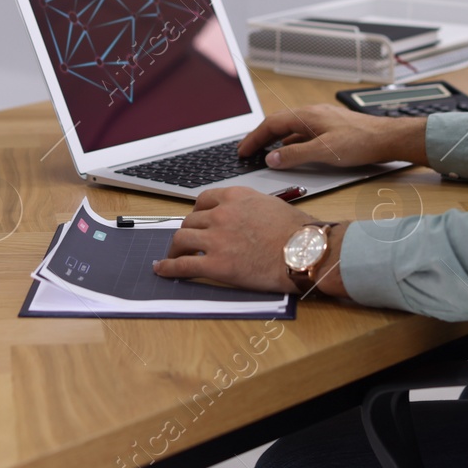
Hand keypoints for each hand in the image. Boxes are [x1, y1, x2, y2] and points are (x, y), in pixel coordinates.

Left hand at [153, 186, 318, 292]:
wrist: (306, 252)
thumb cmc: (298, 232)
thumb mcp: (270, 205)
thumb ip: (248, 208)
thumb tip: (241, 218)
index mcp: (235, 197)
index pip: (203, 200)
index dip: (196, 213)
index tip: (196, 221)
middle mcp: (222, 214)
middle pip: (190, 221)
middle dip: (187, 232)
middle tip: (186, 243)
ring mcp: (217, 239)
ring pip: (181, 240)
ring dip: (174, 249)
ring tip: (172, 257)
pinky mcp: (217, 265)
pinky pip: (183, 265)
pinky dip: (168, 268)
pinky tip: (161, 270)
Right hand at [236, 103, 427, 168]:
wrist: (388, 138)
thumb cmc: (361, 142)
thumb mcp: (325, 152)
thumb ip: (296, 155)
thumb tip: (272, 159)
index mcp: (307, 116)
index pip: (271, 124)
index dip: (254, 138)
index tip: (242, 150)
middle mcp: (312, 114)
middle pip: (278, 124)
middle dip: (260, 137)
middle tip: (247, 150)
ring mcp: (322, 120)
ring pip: (291, 128)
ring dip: (275, 140)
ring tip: (264, 152)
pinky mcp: (330, 128)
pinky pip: (302, 132)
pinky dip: (291, 142)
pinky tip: (293, 152)